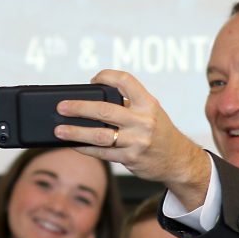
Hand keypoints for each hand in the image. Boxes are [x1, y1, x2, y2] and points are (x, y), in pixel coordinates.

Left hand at [54, 69, 210, 209]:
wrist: (179, 160)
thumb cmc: (159, 132)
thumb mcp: (151, 112)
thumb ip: (128, 105)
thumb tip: (91, 101)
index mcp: (148, 103)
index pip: (125, 81)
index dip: (106, 76)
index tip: (92, 80)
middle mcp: (143, 121)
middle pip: (105, 110)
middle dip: (79, 108)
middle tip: (61, 107)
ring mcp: (137, 141)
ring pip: (100, 135)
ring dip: (76, 132)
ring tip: (59, 131)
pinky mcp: (131, 158)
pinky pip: (102, 153)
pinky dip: (85, 148)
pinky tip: (73, 144)